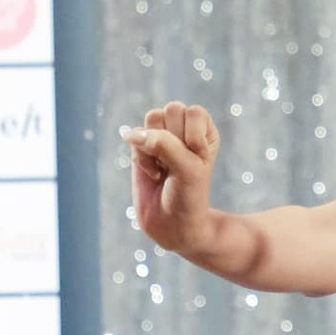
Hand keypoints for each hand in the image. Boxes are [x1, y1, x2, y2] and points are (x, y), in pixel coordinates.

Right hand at [124, 101, 221, 255]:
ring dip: (155, 148)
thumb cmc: (189, 195)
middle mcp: (185, 128)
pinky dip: (141, 157)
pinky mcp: (142, 146)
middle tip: (177, 165)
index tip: (195, 161)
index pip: (194, 112)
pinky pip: (135, 136)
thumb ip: (164, 145)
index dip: (191, 138)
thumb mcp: (186, 168)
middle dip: (173, 141)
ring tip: (164, 168)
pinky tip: (153, 173)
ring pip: (151, 118)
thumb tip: (130, 133)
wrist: (172, 224)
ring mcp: (162, 136)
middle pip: (171, 110)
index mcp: (205, 130)